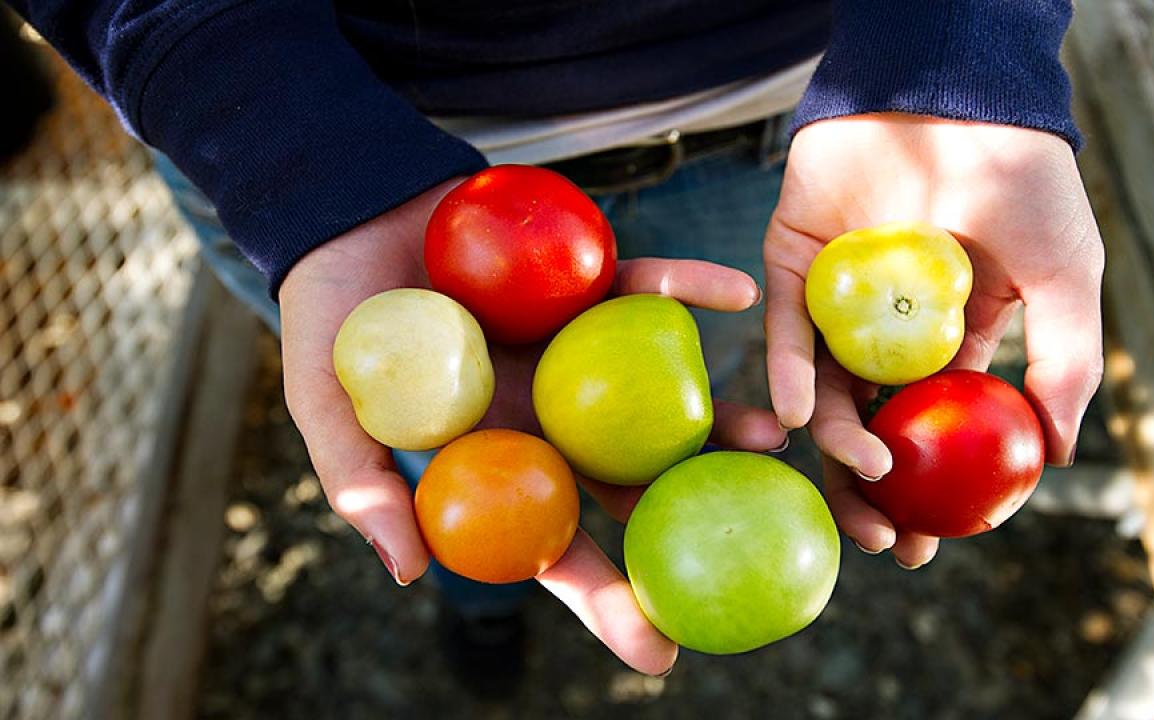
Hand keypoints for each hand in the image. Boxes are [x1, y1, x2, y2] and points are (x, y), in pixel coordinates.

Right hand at [279, 180, 784, 674]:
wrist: (350, 214)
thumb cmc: (333, 320)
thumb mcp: (327, 405)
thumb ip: (360, 484)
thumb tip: (406, 571)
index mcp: (500, 458)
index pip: (557, 545)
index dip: (605, 600)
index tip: (660, 654)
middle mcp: (552, 416)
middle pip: (629, 483)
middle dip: (691, 519)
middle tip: (753, 544)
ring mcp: (577, 354)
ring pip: (657, 398)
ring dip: (716, 416)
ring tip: (771, 434)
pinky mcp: (587, 286)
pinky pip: (644, 291)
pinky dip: (688, 288)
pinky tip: (737, 293)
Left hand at [764, 114, 1103, 567]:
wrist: (954, 93)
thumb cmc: (1020, 179)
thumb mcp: (1064, 274)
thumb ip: (1065, 362)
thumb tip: (1060, 454)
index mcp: (948, 338)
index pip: (934, 428)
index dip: (934, 487)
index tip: (934, 543)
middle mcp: (886, 330)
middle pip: (872, 425)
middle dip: (875, 490)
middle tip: (883, 539)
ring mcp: (835, 302)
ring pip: (824, 389)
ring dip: (837, 439)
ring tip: (865, 471)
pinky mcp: (790, 267)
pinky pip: (783, 331)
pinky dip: (788, 372)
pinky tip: (802, 414)